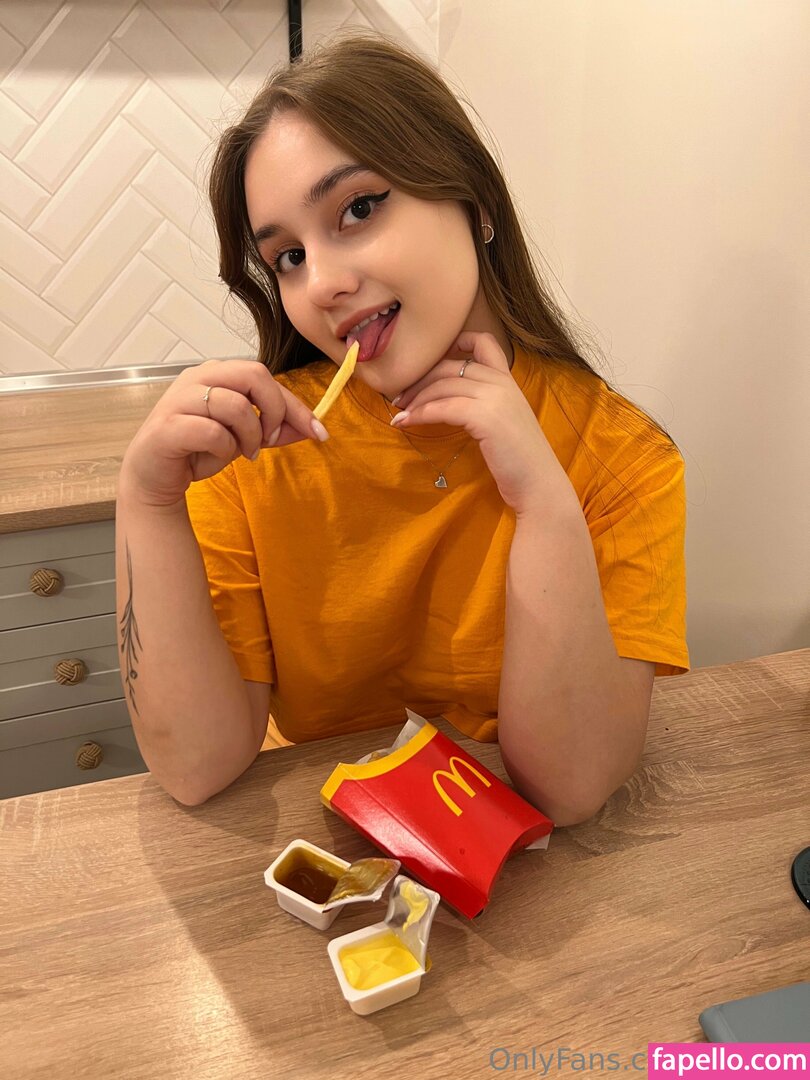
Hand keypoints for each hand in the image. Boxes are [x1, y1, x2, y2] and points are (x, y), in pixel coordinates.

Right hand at [120, 359, 326, 507]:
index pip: (265, 377)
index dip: (296, 405)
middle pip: (253, 375)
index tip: (318, 431)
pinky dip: (223, 449)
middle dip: (273, 411)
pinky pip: (213, 431)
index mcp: (216, 374)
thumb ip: (274, 429)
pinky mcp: (168, 426)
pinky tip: (215, 457)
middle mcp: (197, 378)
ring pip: (235, 405)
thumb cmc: (197, 449)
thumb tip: (312, 427)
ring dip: (249, 436)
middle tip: (268, 439)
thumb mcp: (244, 438)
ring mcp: (179, 399)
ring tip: (241, 453)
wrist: (154, 477)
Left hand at [391, 332, 576, 515]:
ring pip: (444, 385)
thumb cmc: (518, 460)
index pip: (484, 343)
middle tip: (400, 397)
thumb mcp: (504, 422)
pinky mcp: (485, 417)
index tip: (432, 359)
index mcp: (509, 381)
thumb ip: (485, 405)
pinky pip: (443, 407)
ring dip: (415, 397)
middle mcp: (503, 383)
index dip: (458, 342)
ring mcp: (495, 398)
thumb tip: (448, 402)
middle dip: (420, 379)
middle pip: (451, 366)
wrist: (538, 484)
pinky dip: (420, 413)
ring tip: (399, 411)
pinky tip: (406, 422)